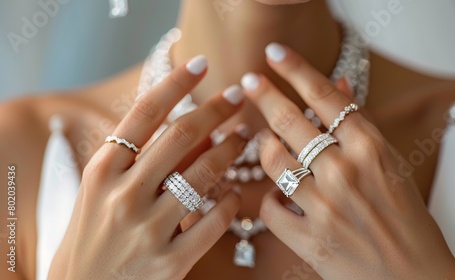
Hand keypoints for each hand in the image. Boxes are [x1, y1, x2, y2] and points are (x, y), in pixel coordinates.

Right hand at [49, 56, 245, 279]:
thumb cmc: (93, 231)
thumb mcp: (102, 189)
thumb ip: (140, 158)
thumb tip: (194, 129)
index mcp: (103, 170)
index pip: (143, 112)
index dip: (176, 83)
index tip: (201, 63)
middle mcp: (122, 195)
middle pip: (181, 136)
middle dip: (216, 110)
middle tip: (238, 96)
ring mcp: (146, 230)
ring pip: (202, 176)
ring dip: (230, 151)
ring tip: (243, 138)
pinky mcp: (169, 262)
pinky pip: (213, 222)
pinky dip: (230, 203)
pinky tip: (235, 194)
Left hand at [241, 44, 454, 278]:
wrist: (415, 275)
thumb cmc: (405, 216)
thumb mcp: (390, 163)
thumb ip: (359, 124)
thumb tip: (339, 83)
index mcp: (370, 148)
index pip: (324, 97)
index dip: (295, 70)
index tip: (274, 55)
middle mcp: (345, 172)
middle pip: (290, 121)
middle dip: (264, 95)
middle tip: (250, 82)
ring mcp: (324, 206)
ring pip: (272, 161)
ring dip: (264, 147)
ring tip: (265, 143)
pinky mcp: (308, 239)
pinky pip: (269, 208)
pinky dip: (272, 199)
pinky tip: (282, 196)